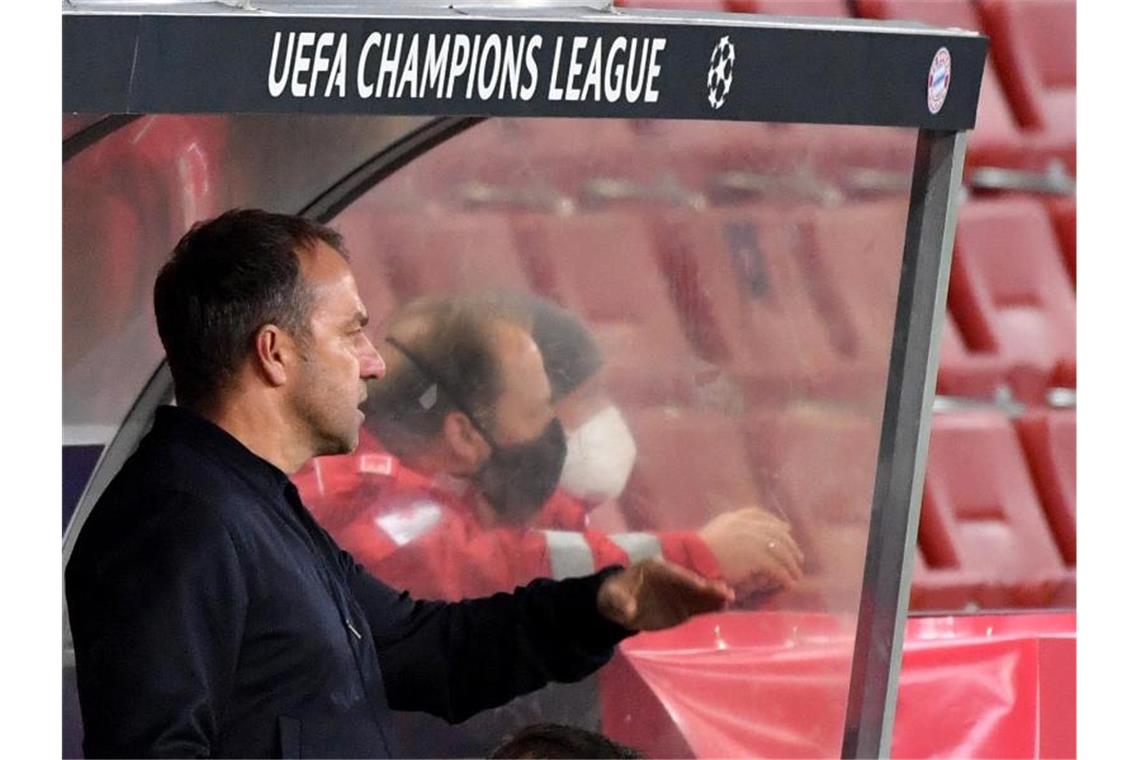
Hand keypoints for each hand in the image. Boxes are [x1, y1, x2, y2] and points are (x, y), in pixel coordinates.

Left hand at [597, 558, 734, 630]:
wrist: (619, 606)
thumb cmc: (614, 595)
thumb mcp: (611, 597)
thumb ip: (620, 601)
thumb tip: (630, 609)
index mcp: (654, 568)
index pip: (673, 573)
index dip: (686, 579)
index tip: (700, 586)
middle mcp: (671, 577)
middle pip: (691, 581)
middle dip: (707, 586)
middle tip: (725, 591)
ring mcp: (678, 591)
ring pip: (699, 593)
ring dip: (714, 595)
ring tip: (730, 598)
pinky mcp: (683, 606)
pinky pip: (699, 606)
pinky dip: (710, 606)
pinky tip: (724, 607)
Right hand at [697, 507, 805, 592]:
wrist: (694, 558)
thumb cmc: (698, 551)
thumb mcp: (713, 533)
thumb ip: (728, 532)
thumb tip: (741, 543)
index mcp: (735, 518)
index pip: (760, 515)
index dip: (775, 523)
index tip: (786, 530)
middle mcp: (747, 525)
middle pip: (776, 532)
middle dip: (790, 545)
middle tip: (798, 558)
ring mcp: (753, 539)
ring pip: (780, 551)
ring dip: (791, 564)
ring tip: (796, 575)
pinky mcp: (756, 556)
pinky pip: (777, 568)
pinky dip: (785, 576)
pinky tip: (789, 584)